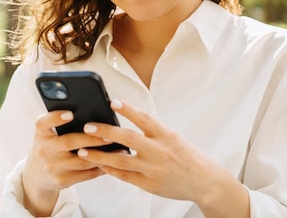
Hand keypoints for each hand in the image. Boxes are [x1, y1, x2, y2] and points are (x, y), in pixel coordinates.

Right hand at [22, 110, 107, 215]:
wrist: (37, 177)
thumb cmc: (49, 148)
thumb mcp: (47, 135)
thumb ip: (60, 124)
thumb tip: (92, 114)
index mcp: (41, 134)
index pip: (43, 123)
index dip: (56, 118)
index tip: (71, 114)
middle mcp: (44, 150)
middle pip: (68, 142)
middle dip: (91, 139)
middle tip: (109, 135)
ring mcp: (52, 167)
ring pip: (81, 161)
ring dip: (101, 155)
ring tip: (117, 148)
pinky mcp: (61, 181)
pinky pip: (85, 174)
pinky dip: (100, 168)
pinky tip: (111, 162)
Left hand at [76, 100, 249, 217]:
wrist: (203, 181)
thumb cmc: (186, 155)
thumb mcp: (172, 136)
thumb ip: (151, 130)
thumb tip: (126, 118)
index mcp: (166, 135)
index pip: (144, 118)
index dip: (127, 109)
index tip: (112, 101)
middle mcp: (159, 151)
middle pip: (128, 138)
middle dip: (105, 132)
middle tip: (87, 127)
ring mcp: (153, 169)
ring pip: (121, 161)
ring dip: (100, 155)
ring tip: (83, 150)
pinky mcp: (150, 185)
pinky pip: (125, 176)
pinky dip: (110, 170)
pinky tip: (99, 165)